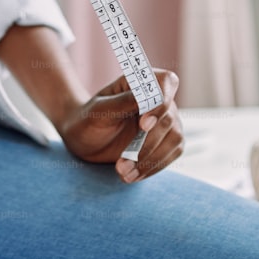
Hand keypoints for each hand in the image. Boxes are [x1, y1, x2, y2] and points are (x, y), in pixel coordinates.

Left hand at [57, 69, 183, 182]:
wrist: (85, 139)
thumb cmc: (88, 119)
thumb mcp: (98, 111)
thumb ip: (122, 103)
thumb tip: (145, 98)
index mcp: (140, 82)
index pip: (166, 82)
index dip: (160, 103)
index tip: (144, 125)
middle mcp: (158, 99)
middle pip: (168, 119)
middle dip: (147, 144)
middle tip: (121, 163)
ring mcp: (165, 120)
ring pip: (174, 139)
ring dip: (150, 160)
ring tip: (124, 173)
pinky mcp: (166, 141)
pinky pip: (171, 154)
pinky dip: (153, 167)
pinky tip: (132, 175)